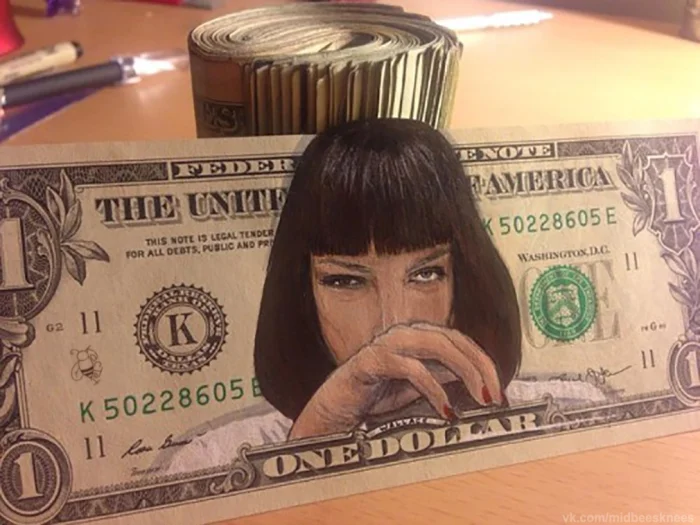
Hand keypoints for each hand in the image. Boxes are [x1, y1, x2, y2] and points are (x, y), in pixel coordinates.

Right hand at [288, 323, 503, 439]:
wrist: (336, 409)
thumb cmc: (376, 395)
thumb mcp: (419, 386)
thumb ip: (444, 375)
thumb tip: (478, 378)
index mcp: (416, 335)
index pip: (459, 340)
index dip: (482, 361)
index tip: (498, 389)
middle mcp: (404, 332)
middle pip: (452, 339)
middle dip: (479, 366)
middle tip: (492, 395)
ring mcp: (387, 343)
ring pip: (436, 346)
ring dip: (464, 372)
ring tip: (478, 398)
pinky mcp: (372, 360)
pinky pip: (411, 369)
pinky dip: (434, 389)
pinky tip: (446, 410)